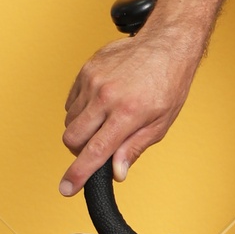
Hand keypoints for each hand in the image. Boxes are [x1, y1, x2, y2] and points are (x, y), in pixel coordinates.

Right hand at [59, 28, 198, 196]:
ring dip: (82, 130)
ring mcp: (93, 81)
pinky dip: (81, 110)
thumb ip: (134, 148)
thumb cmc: (168, 84)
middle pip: (72, 138)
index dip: (78, 174)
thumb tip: (116, 173)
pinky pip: (71, 102)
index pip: (95, 151)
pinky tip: (101, 104)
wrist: (166, 44)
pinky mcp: (86, 70)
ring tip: (105, 120)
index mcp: (128, 113)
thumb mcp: (161, 123)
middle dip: (79, 151)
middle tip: (98, 147)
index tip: (66, 188)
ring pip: (70, 121)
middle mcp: (106, 96)